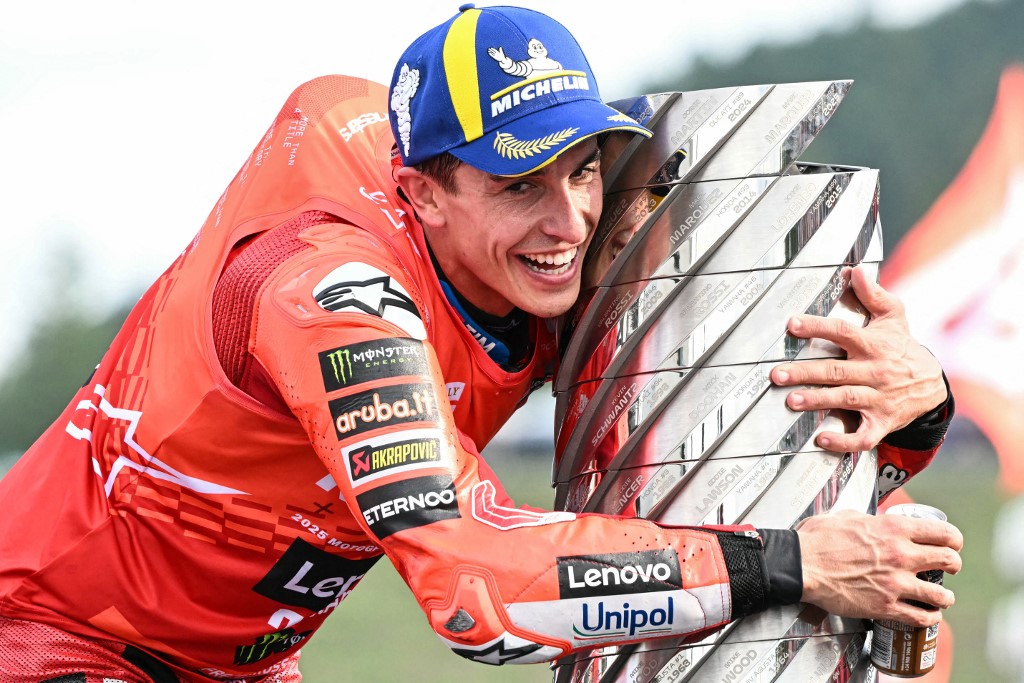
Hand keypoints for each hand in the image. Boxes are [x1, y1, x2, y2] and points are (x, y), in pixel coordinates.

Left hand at [770, 265, 946, 451]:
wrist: (932, 384)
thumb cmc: (902, 346)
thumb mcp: (894, 317)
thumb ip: (873, 294)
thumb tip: (854, 271)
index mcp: (874, 345)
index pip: (843, 332)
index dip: (817, 327)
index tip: (792, 324)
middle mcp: (875, 372)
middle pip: (836, 371)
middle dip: (805, 372)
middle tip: (776, 374)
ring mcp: (879, 399)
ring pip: (845, 400)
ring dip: (817, 401)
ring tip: (791, 400)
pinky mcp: (881, 422)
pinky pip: (863, 436)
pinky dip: (843, 441)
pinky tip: (820, 440)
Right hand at [797, 510, 962, 625]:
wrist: (800, 564)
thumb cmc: (817, 539)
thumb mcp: (847, 516)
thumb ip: (870, 520)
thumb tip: (874, 522)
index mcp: (894, 529)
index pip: (944, 533)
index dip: (954, 540)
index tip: (951, 544)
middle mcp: (901, 555)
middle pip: (949, 561)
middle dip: (953, 566)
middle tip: (949, 569)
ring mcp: (895, 583)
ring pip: (942, 595)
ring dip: (945, 597)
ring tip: (942, 597)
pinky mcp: (885, 606)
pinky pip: (921, 617)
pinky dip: (929, 618)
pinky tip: (928, 615)